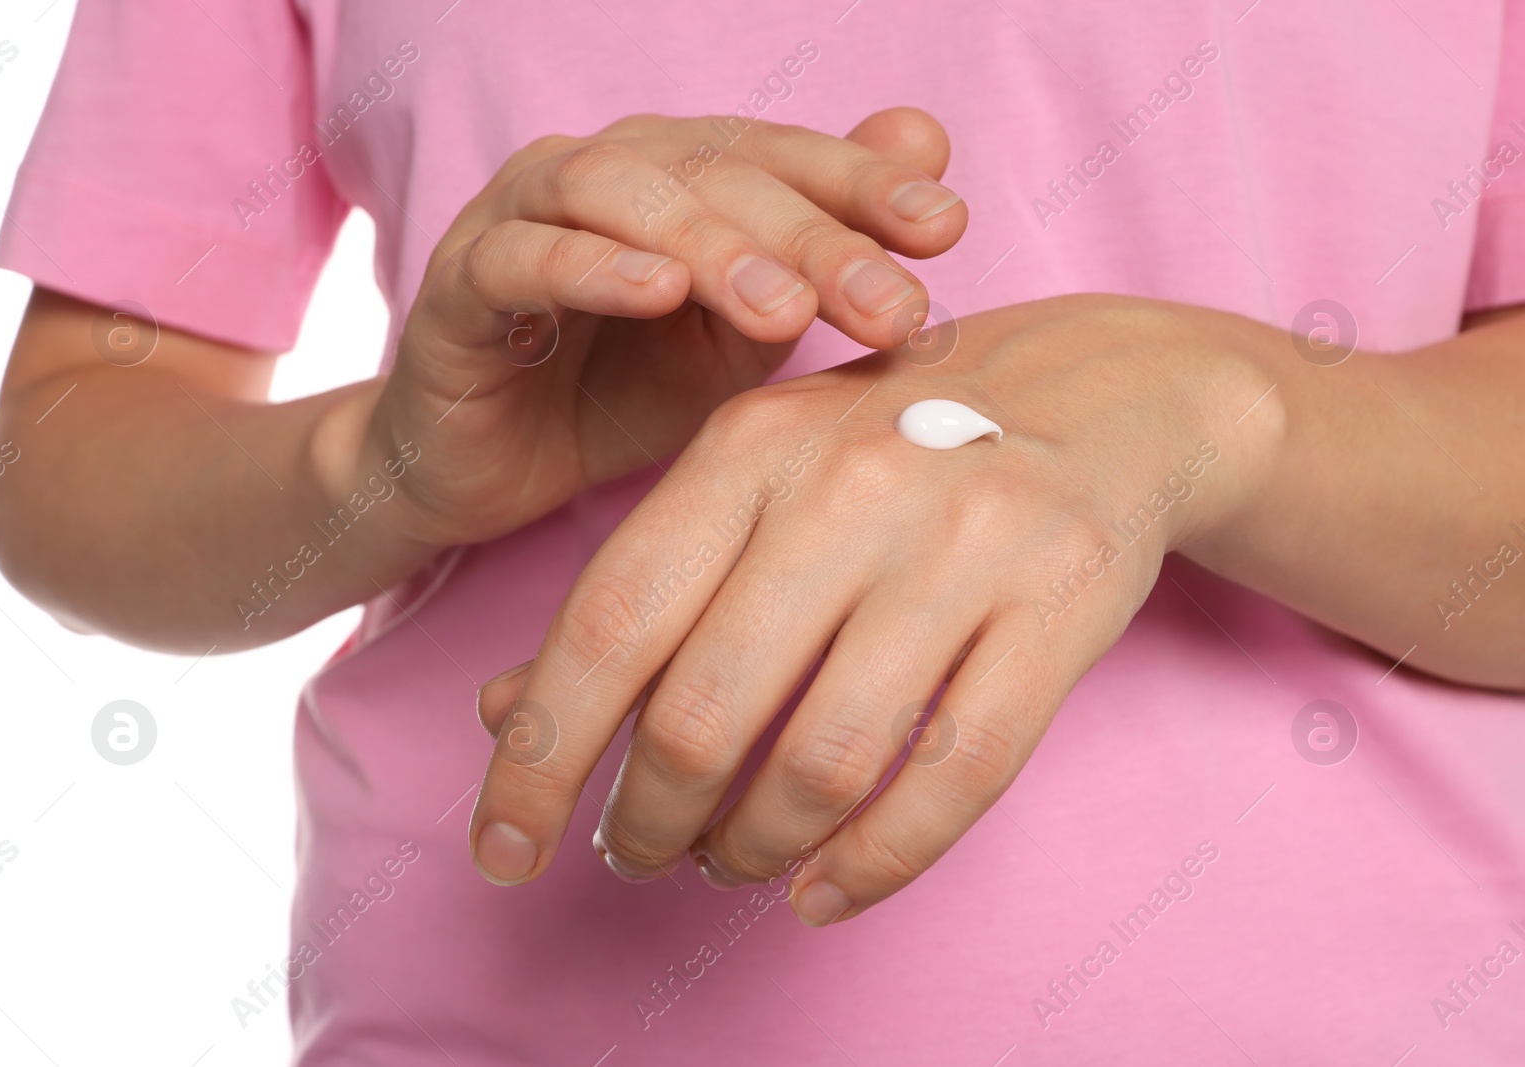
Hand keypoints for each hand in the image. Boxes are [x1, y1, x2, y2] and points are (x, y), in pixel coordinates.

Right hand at [324, 108, 966, 544]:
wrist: (489, 470)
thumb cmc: (622, 393)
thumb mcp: (744, 340)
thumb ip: (822, 253)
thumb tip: (932, 147)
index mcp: (684, 177)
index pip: (788, 160)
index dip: (866, 186)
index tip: (946, 233)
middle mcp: (608, 172)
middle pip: (720, 174)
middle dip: (812, 237)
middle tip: (887, 304)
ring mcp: (525, 216)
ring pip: (621, 194)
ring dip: (711, 244)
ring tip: (781, 309)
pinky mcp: (457, 282)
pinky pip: (524, 258)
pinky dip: (590, 268)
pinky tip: (657, 293)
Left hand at [467, 294, 1284, 922]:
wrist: (1095, 395)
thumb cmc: (889, 452)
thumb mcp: (751, 480)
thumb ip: (637, 589)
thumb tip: (506, 716)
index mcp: (749, 447)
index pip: (608, 624)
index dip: (538, 757)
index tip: (500, 848)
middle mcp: (850, 488)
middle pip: (705, 712)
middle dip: (645, 818)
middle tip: (635, 851)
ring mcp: (966, 548)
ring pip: (824, 762)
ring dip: (750, 848)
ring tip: (726, 862)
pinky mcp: (1062, 609)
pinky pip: (954, 781)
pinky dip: (873, 866)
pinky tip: (822, 892)